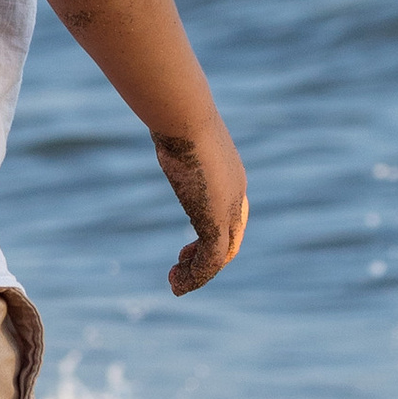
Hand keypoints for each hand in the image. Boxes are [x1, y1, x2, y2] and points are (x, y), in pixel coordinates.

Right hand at [154, 122, 247, 295]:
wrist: (185, 116)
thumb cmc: (176, 116)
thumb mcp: (179, 132)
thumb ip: (177, 140)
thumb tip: (161, 123)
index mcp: (232, 176)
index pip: (232, 217)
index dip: (212, 236)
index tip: (186, 248)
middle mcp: (236, 195)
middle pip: (232, 240)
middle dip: (208, 259)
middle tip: (182, 265)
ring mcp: (229, 209)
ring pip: (222, 255)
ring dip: (198, 274)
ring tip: (176, 283)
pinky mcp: (215, 221)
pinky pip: (211, 261)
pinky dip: (195, 276)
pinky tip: (177, 282)